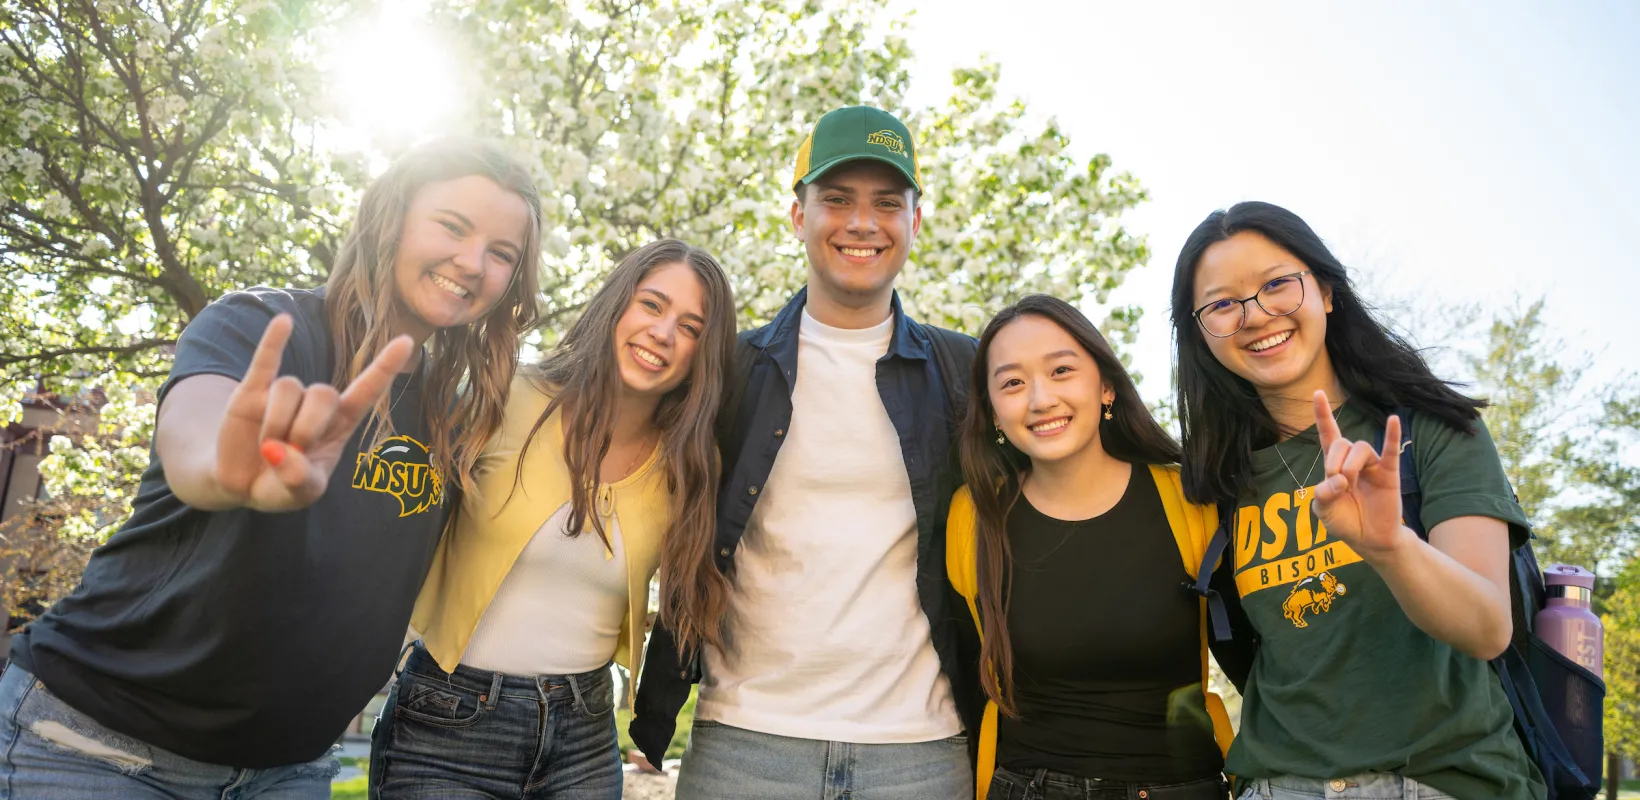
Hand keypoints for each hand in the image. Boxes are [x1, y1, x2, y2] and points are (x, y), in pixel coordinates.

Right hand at [213, 314, 414, 511]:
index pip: (366, 393)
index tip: (406, 342)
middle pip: (324, 393)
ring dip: (277, 421)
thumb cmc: (281, 485)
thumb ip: (298, 479)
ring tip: (267, 448)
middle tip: (290, 452)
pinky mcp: (251, 393)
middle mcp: (314, 405)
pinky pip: (265, 361)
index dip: (384, 369)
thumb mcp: (300, 494)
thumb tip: (280, 453)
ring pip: (289, 388)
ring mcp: (283, 396)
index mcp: (339, 426)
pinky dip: (274, 342)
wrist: (240, 485)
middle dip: (307, 426)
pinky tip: (284, 322)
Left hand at [1311, 391, 1414, 559]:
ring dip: (1351, 463)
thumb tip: (1338, 479)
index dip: (1322, 415)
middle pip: (1342, 442)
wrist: (1369, 540)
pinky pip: (1392, 450)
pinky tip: (1394, 420)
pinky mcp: (1389, 473)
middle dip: (1334, 460)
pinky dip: (1392, 435)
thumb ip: (1323, 495)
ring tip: (1349, 482)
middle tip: (1337, 482)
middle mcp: (1353, 461)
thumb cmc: (1344, 522)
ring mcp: (1372, 465)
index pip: (1328, 434)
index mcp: (1333, 465)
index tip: (1317, 393)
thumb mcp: (1324, 511)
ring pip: (1361, 447)